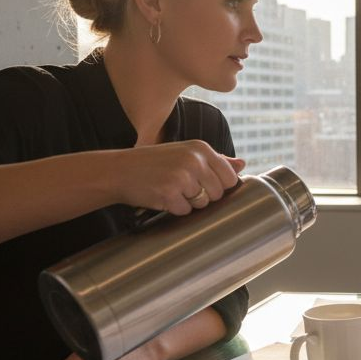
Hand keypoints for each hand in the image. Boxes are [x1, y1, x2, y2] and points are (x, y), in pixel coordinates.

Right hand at [112, 140, 244, 215]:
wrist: (118, 171)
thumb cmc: (154, 163)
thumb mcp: (186, 154)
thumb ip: (216, 160)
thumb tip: (242, 163)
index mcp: (201, 148)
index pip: (230, 177)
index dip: (218, 186)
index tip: (201, 182)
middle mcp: (194, 160)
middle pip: (219, 192)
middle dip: (204, 196)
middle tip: (182, 187)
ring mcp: (182, 177)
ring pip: (203, 203)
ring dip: (189, 202)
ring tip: (171, 189)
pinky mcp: (169, 193)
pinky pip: (185, 211)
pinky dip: (174, 208)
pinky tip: (161, 196)